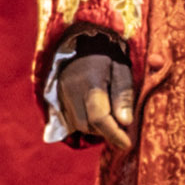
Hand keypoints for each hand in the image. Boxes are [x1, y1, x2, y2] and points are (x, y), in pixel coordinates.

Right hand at [44, 34, 141, 153]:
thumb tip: (126, 122)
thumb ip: (124, 95)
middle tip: (121, 128)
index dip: (114, 134)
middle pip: (87, 124)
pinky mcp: (56, 97)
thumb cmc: (108, 56)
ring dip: (95, 128)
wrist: (82, 41)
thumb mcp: (122, 70)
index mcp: (90, 81)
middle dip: (106, 131)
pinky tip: (96, 115)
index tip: (127, 144)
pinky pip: (70, 120)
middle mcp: (71, 89)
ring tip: (110, 119)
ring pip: (78, 125)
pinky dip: (85, 123)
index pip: (99, 116)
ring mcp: (61, 94)